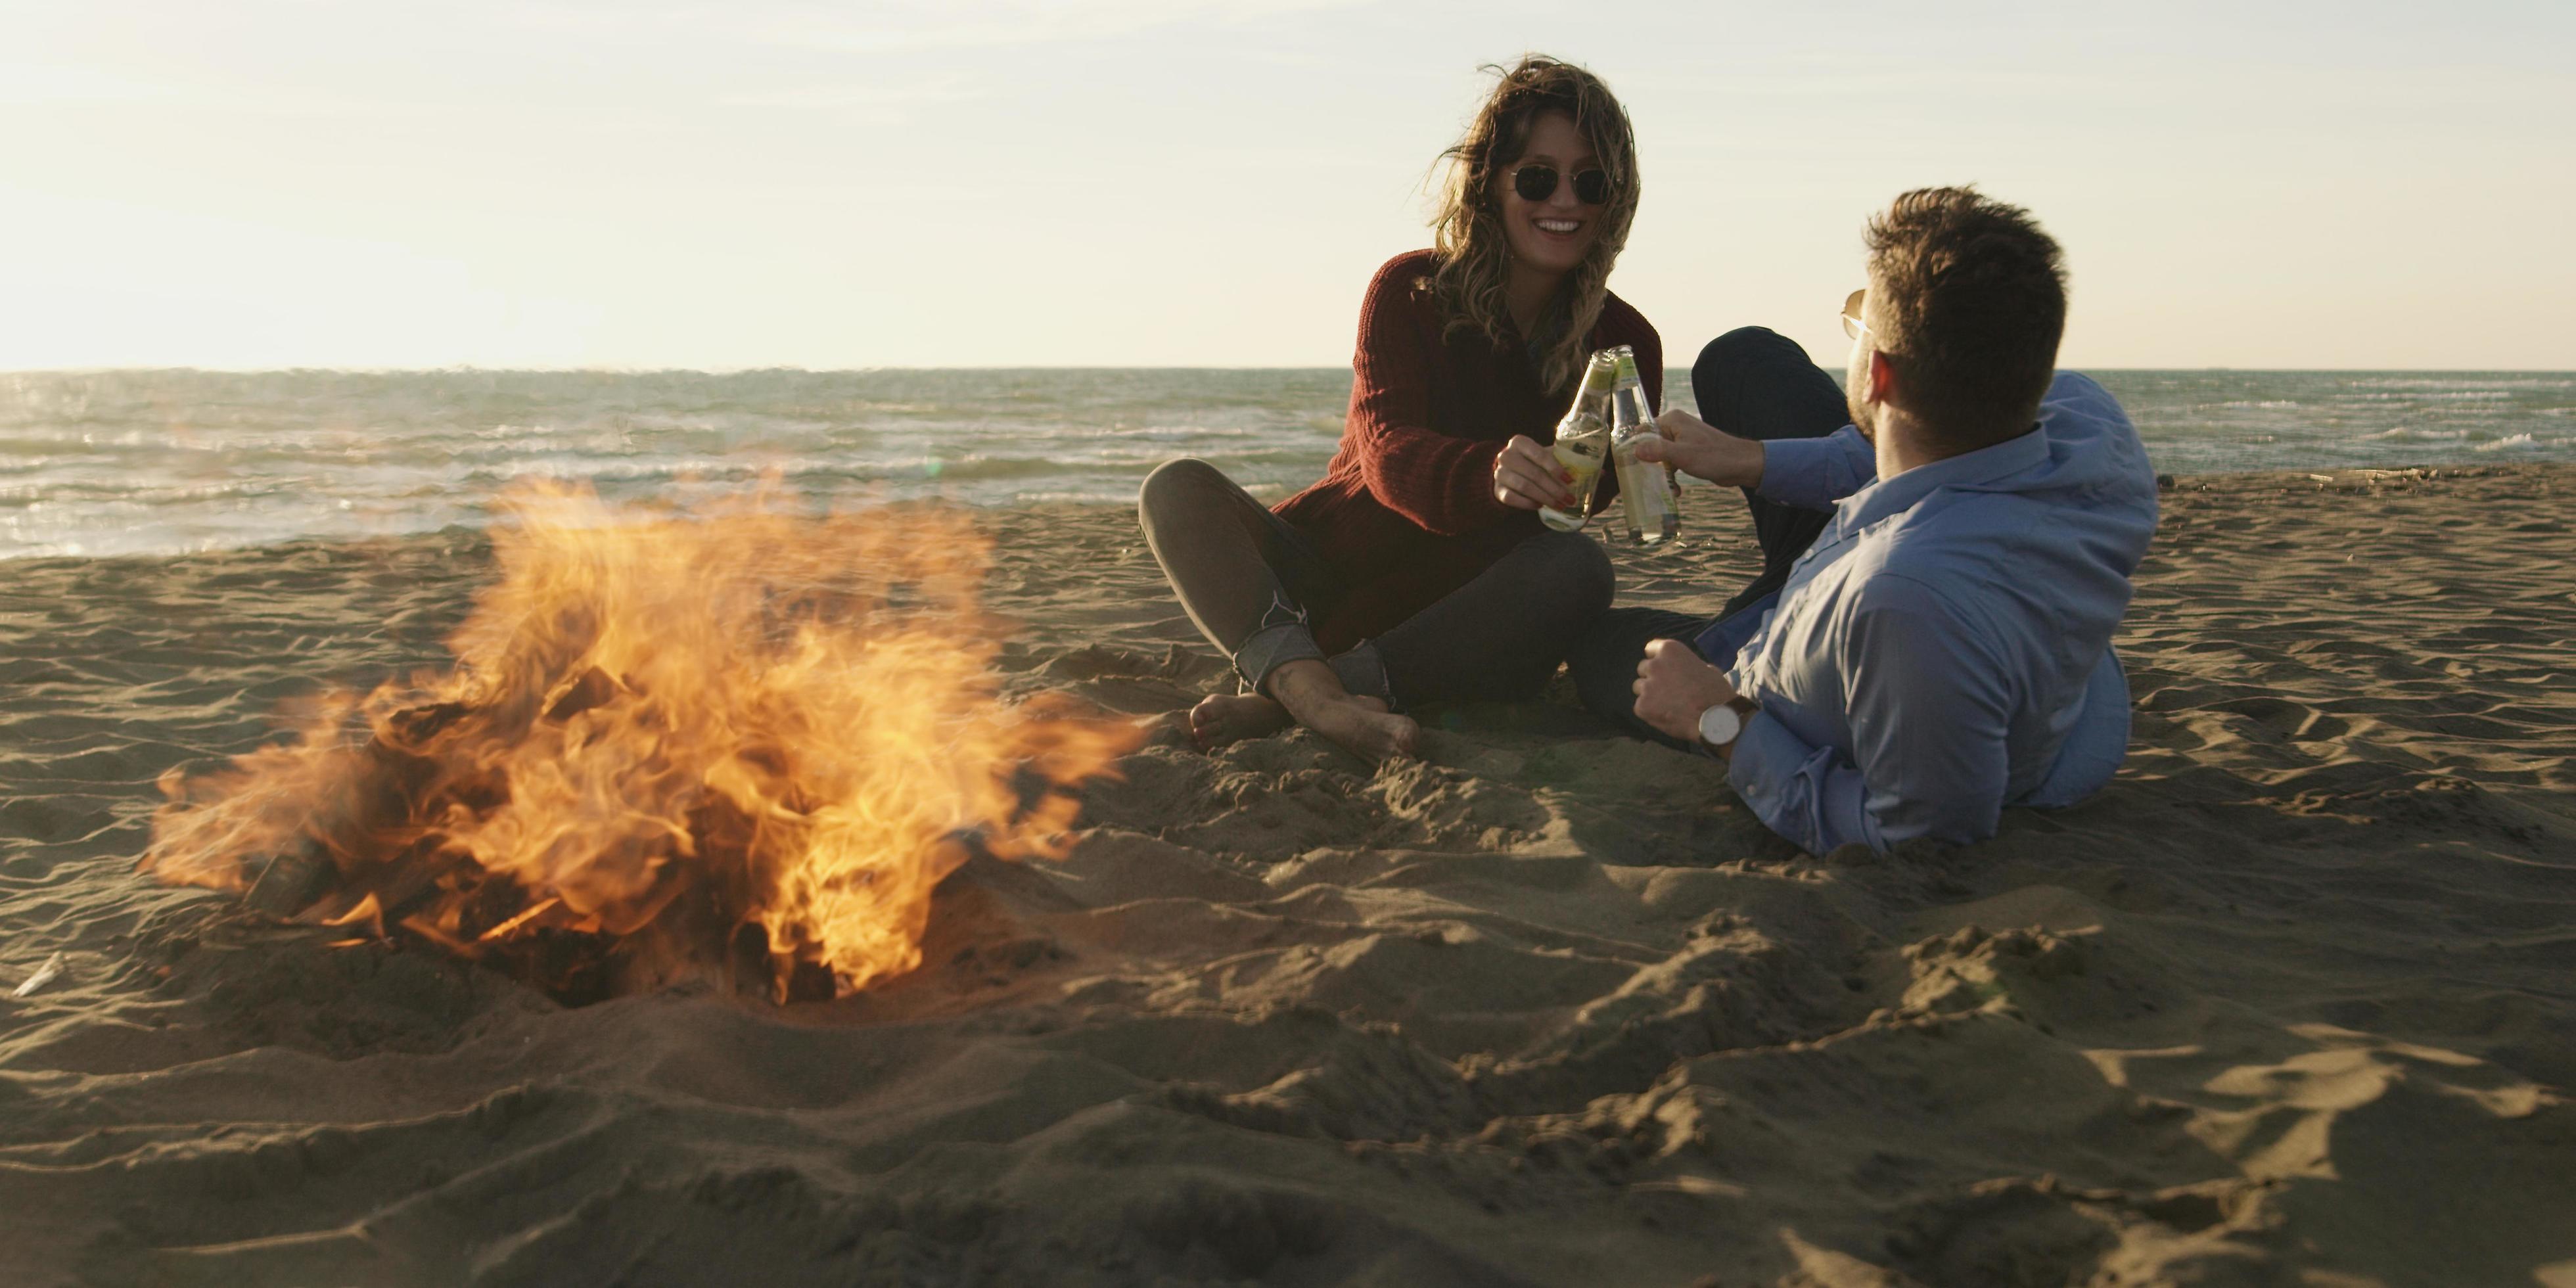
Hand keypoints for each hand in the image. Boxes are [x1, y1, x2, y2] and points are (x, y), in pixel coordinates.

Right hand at [1492, 434, 1576, 510]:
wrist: (1506, 471)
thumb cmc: (1531, 462)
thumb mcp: (1542, 455)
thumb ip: (1559, 459)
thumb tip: (1591, 470)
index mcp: (1519, 442)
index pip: (1539, 454)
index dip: (1556, 468)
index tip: (1570, 480)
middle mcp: (1506, 455)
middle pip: (1534, 473)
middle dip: (1554, 488)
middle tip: (1569, 499)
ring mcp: (1499, 473)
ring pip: (1524, 487)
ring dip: (1545, 498)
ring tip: (1559, 506)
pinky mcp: (1497, 490)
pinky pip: (1513, 498)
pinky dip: (1528, 503)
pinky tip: (1540, 506)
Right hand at [1633, 409, 1763, 489]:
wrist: (1742, 464)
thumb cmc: (1713, 457)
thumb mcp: (1681, 455)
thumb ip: (1656, 451)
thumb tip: (1634, 450)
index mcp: (1672, 420)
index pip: (1643, 430)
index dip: (1635, 447)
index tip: (1630, 466)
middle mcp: (1676, 426)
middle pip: (1650, 445)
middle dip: (1650, 465)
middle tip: (1647, 482)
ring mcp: (1683, 439)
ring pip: (1661, 457)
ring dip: (1662, 474)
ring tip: (1669, 489)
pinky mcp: (1689, 452)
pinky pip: (1673, 463)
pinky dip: (1672, 476)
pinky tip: (1676, 490)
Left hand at [1634, 638, 1738, 744]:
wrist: (1714, 718)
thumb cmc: (1715, 692)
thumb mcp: (1706, 668)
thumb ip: (1688, 666)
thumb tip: (1685, 671)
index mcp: (1670, 650)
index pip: (1651, 648)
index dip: (1657, 659)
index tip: (1663, 668)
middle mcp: (1654, 665)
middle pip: (1643, 668)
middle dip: (1652, 677)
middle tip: (1666, 689)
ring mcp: (1646, 686)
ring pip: (1639, 687)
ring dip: (1649, 694)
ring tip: (1666, 704)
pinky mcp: (1642, 706)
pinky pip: (1640, 707)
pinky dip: (1650, 712)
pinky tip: (1665, 716)